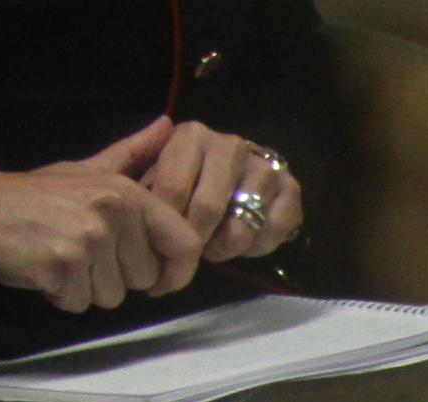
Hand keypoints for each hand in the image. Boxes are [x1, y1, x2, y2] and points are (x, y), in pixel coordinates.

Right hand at [0, 131, 207, 312]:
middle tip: (82, 252)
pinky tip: (44, 268)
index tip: (160, 280)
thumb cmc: (36, 194)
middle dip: (116, 277)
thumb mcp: (88, 169)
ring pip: (113, 296)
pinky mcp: (59, 265)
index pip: (186, 245)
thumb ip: (134, 154)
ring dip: (87, 288)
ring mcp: (86, 239)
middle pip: (145, 279)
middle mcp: (112, 213)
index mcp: (127, 192)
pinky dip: (62, 295)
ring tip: (61, 257)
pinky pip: (80, 303)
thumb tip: (170, 124)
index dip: (178, 272)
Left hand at [139, 118, 303, 265]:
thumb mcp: (144, 168)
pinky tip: (246, 243)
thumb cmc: (177, 184)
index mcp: (192, 135)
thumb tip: (162, 123)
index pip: (174, 186)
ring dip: (227, 245)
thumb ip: (136, 151)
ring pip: (245, 222)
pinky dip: (259, 245)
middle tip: (189, 252)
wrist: (228, 189)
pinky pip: (275, 228)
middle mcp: (231, 144)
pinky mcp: (291, 189)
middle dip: (197, 238)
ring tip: (216, 248)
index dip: (167, 223)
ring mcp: (264, 166)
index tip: (161, 242)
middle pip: (209, 207)